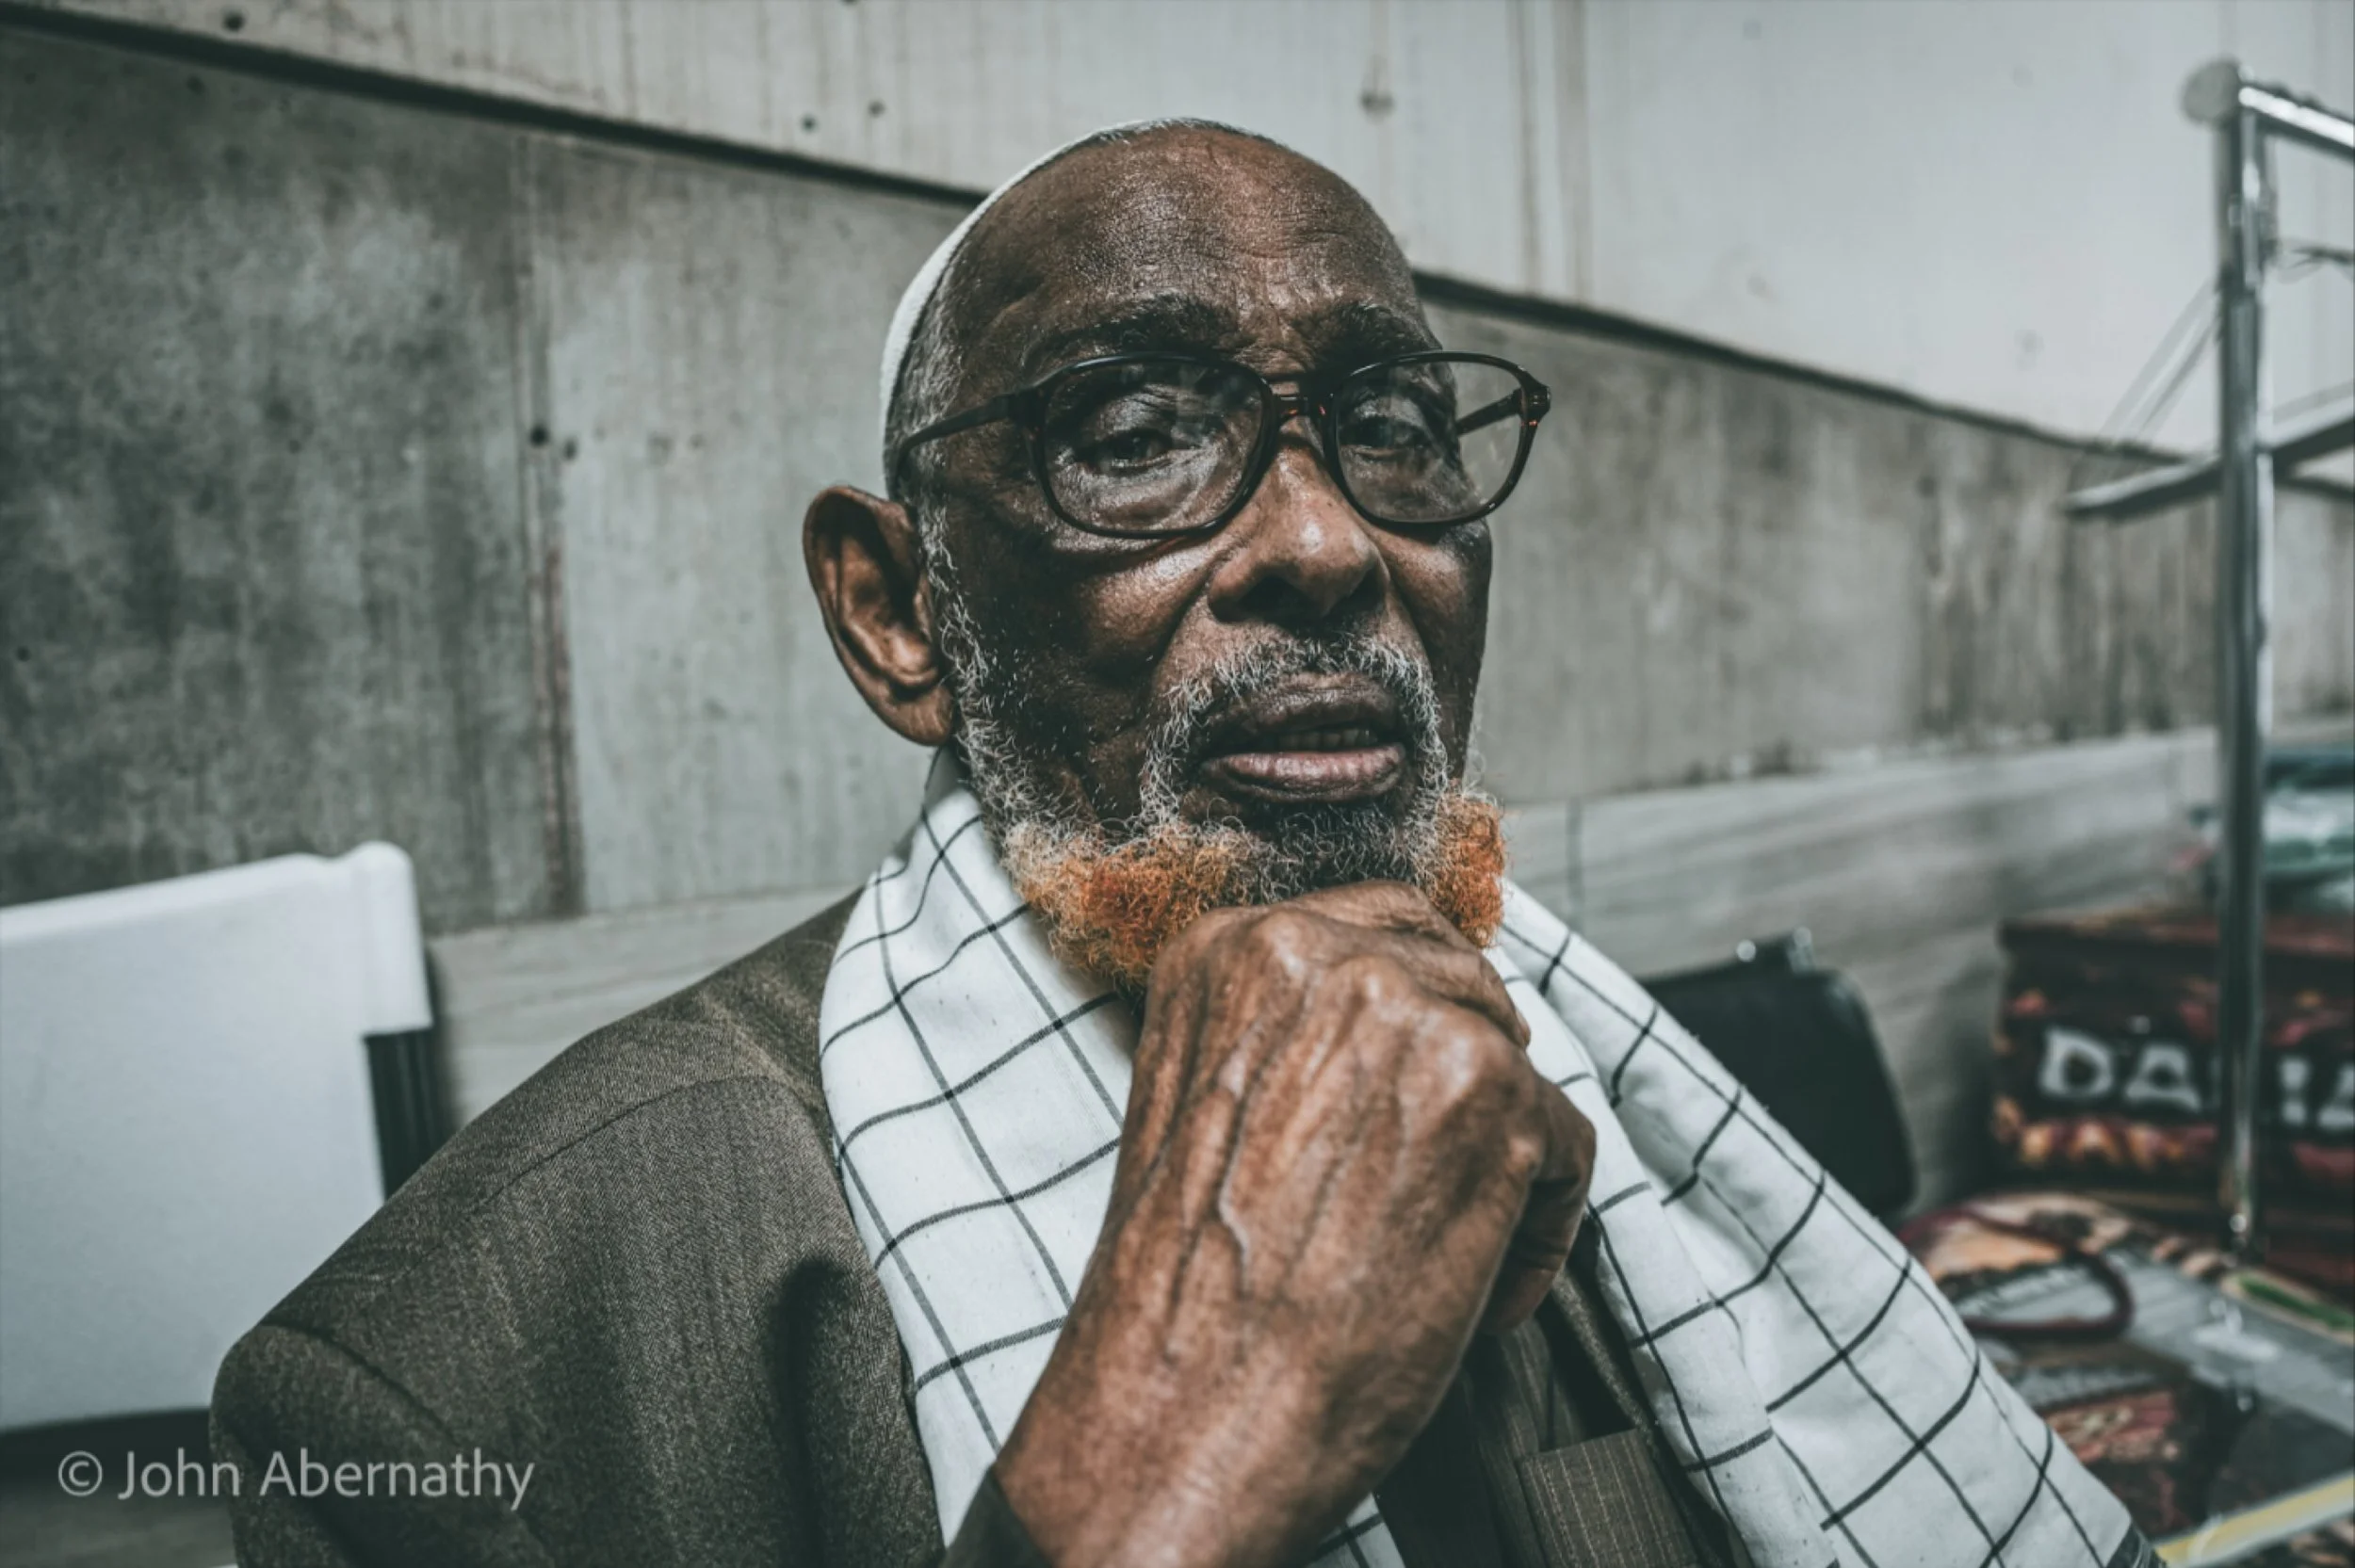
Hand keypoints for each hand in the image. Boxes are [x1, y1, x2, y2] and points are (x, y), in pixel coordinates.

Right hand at [994, 882, 1593, 1567]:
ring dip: (1502, 1154)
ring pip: (1515, 1060)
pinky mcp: (1488, 1093)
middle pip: (1463, 985)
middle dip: (1463, 1085)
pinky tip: (1476, 1291)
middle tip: (1422, 1187)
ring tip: (1439, 1248)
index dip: (1417, 1008)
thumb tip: (1393, 1020)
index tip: (1414, 1080)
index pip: (1381, 924)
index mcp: (1230, 949)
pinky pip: (1568, 1144)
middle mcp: (1317, 956)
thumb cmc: (1185, 1292)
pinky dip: (1541, 1228)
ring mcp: (1407, 1013)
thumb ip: (1284, 1034)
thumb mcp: (1200, 1103)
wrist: (1186, 1406)